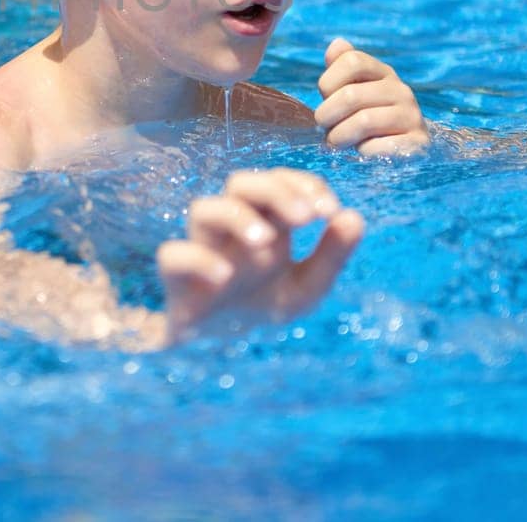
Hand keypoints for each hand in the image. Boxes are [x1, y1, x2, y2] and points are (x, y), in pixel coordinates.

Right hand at [157, 168, 363, 339]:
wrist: (222, 346)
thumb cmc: (263, 305)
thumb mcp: (307, 288)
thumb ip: (331, 256)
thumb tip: (354, 217)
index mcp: (264, 221)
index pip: (277, 180)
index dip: (302, 185)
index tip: (329, 210)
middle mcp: (231, 228)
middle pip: (240, 182)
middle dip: (274, 191)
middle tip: (306, 218)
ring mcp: (203, 248)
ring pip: (203, 208)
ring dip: (236, 217)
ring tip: (266, 242)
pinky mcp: (178, 279)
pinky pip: (173, 255)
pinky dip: (198, 260)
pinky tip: (224, 277)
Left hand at [315, 37, 428, 155]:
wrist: (405, 150)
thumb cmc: (369, 117)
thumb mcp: (354, 90)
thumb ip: (342, 67)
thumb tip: (336, 44)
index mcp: (384, 73)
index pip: (352, 60)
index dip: (329, 81)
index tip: (325, 97)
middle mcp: (401, 90)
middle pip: (351, 95)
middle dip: (327, 115)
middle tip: (325, 126)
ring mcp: (412, 116)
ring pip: (363, 122)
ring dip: (339, 136)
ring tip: (336, 141)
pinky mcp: (416, 144)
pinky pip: (377, 147)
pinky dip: (361, 152)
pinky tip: (362, 151)